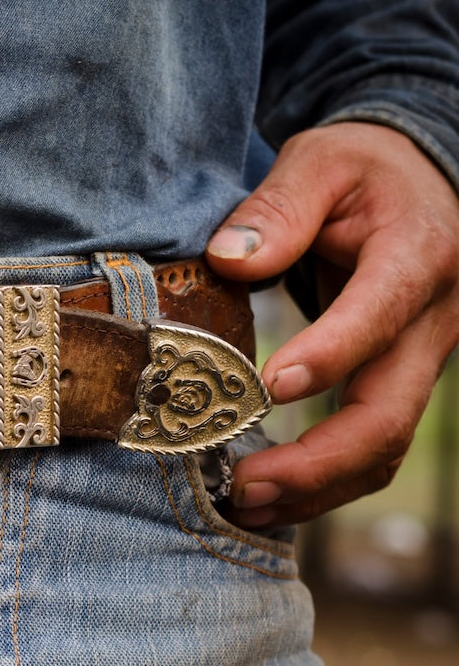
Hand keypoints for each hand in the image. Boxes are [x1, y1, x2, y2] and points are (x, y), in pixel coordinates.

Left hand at [206, 122, 458, 526]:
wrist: (422, 181)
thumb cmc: (361, 169)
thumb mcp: (320, 161)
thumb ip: (277, 208)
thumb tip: (230, 261)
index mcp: (419, 255)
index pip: (378, 316)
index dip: (328, 357)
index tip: (266, 388)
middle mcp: (434, 319)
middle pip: (388, 413)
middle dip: (316, 462)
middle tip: (243, 485)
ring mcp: (424, 359)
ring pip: (383, 445)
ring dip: (317, 488)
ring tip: (245, 504)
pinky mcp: (402, 381)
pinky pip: (372, 444)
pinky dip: (324, 480)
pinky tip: (270, 498)